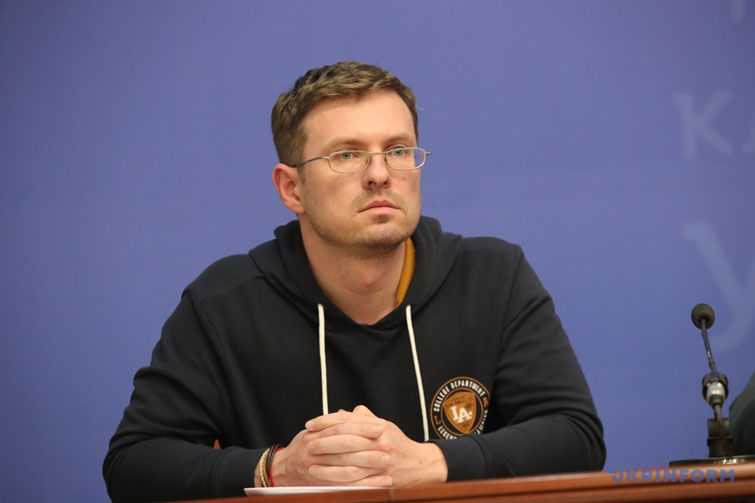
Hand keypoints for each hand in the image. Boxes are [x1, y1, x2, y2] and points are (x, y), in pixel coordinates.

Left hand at [266, 405, 446, 486]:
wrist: (420, 466)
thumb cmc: (397, 443)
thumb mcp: (383, 425)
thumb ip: (363, 417)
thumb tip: (342, 412)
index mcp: (378, 426)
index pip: (347, 420)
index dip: (326, 421)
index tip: (310, 425)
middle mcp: (379, 442)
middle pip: (345, 439)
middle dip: (323, 441)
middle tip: (307, 443)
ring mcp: (380, 461)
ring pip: (348, 461)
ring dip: (326, 462)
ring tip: (310, 461)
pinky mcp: (380, 479)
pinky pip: (355, 480)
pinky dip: (337, 479)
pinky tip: (323, 478)